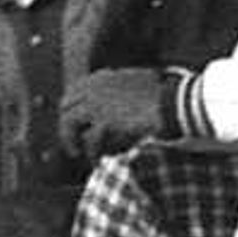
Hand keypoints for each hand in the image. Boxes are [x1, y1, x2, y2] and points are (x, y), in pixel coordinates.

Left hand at [59, 65, 177, 156]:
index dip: (71, 111)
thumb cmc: (160, 94)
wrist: (172, 102)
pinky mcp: (106, 120)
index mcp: (101, 77)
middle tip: (72, 141)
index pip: (73, 93)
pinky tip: (96, 160)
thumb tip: (111, 97)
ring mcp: (98, 102)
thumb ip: (118, 86)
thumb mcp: (135, 82)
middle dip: (66, 125)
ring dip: (70, 139)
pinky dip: (92, 152)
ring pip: (68, 122)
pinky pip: (89, 140)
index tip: (75, 125)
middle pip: (65, 107)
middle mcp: (94, 87)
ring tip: (75, 152)